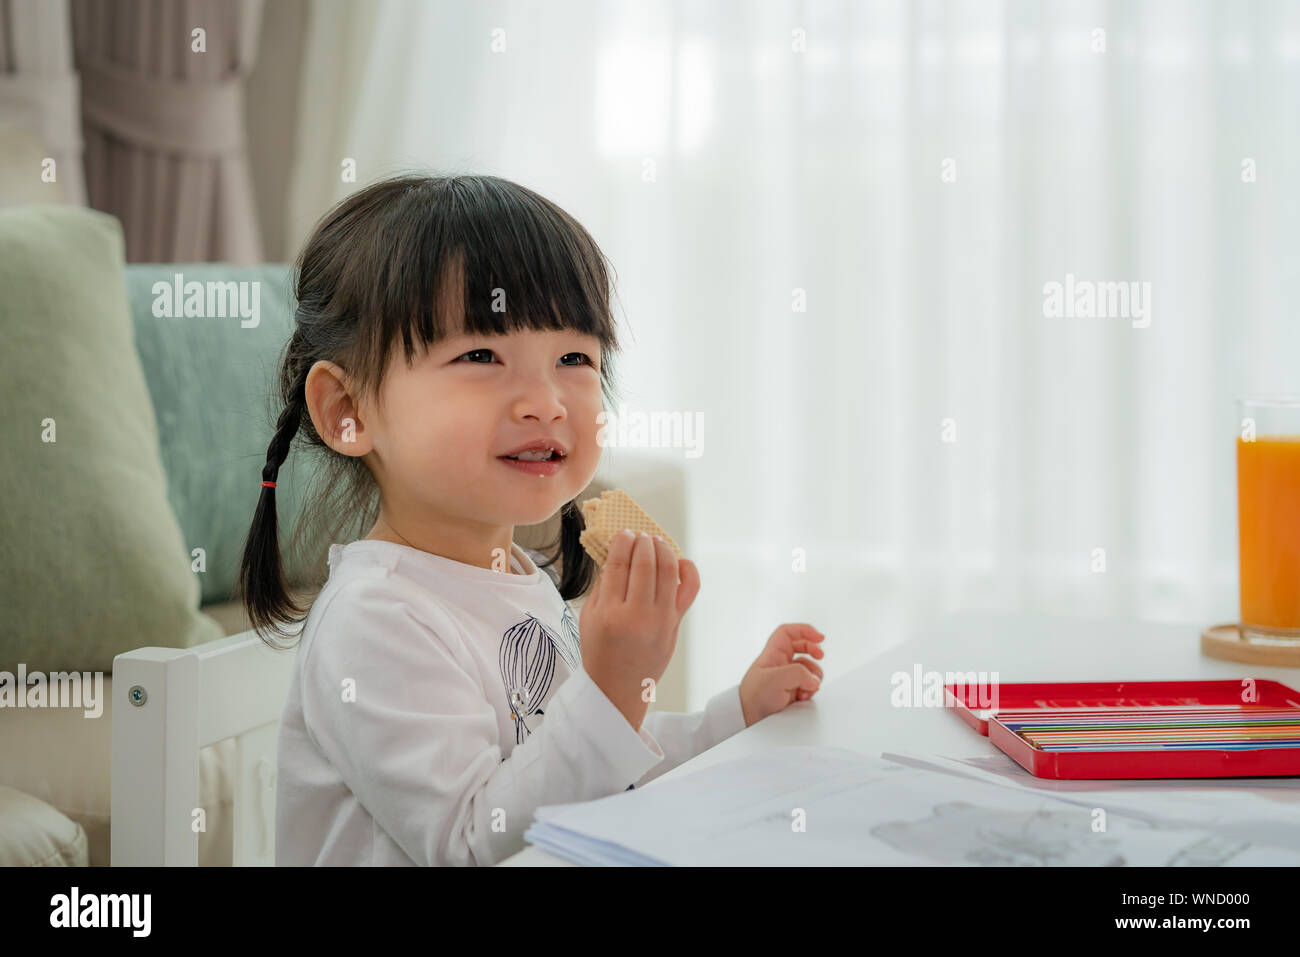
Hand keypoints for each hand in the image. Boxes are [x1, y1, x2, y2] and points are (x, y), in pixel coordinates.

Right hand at [579, 530, 700, 730]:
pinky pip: (690, 589)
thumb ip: (603, 584)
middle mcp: (638, 615)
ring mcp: (661, 619)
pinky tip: (677, 561)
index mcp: (610, 613)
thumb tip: (618, 553)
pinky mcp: (676, 624)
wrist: (618, 687)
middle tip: (639, 535)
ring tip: (656, 542)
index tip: (624, 533)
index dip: (622, 543)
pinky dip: (688, 570)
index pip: (619, 565)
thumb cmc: (600, 651)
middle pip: (645, 563)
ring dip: (663, 549)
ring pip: (669, 571)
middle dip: (643, 542)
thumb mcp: (589, 617)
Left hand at [738, 623, 825, 726]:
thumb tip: (814, 679)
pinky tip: (803, 697)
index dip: (804, 630)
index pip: (788, 633)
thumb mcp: (776, 679)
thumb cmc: (754, 696)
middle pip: (802, 647)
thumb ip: (798, 673)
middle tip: (820, 656)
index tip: (819, 637)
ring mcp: (788, 677)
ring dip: (813, 677)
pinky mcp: (793, 691)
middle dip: (814, 651)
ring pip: (809, 669)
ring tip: (806, 688)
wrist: (749, 719)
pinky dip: (811, 690)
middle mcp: (781, 663)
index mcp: (773, 653)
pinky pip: (809, 685)